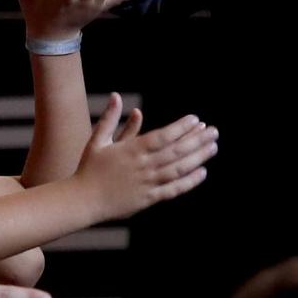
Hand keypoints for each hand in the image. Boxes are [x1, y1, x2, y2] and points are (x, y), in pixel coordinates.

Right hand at [74, 105, 218, 221]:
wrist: (83, 200)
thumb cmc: (89, 168)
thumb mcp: (98, 140)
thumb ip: (110, 118)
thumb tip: (117, 96)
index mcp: (132, 150)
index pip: (163, 136)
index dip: (181, 128)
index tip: (196, 120)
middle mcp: (143, 166)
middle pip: (176, 151)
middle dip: (197, 140)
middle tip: (213, 131)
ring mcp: (147, 183)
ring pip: (178, 169)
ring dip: (198, 157)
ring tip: (213, 147)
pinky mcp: (148, 199)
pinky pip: (173, 190)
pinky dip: (189, 182)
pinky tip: (202, 173)